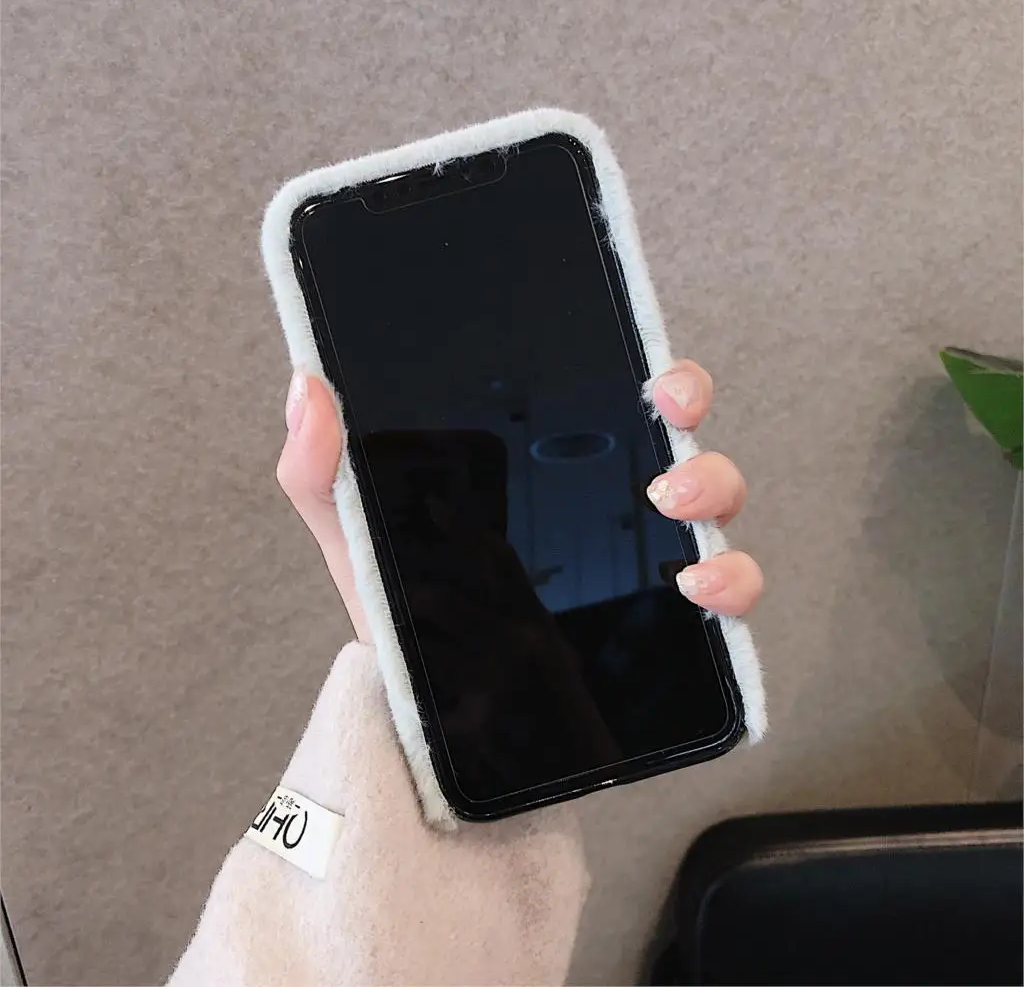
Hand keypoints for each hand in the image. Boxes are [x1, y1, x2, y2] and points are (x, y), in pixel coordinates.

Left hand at [275, 358, 762, 640]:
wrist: (430, 725)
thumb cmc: (406, 625)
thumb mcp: (361, 543)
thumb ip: (324, 473)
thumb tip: (306, 389)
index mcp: (544, 476)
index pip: (616, 404)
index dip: (656, 377)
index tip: (656, 374)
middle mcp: (602, 511)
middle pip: (680, 442)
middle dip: (691, 418)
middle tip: (666, 420)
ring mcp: (637, 568)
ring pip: (713, 507)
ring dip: (714, 487)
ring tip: (672, 501)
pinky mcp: (658, 631)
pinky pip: (722, 598)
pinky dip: (731, 582)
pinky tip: (698, 584)